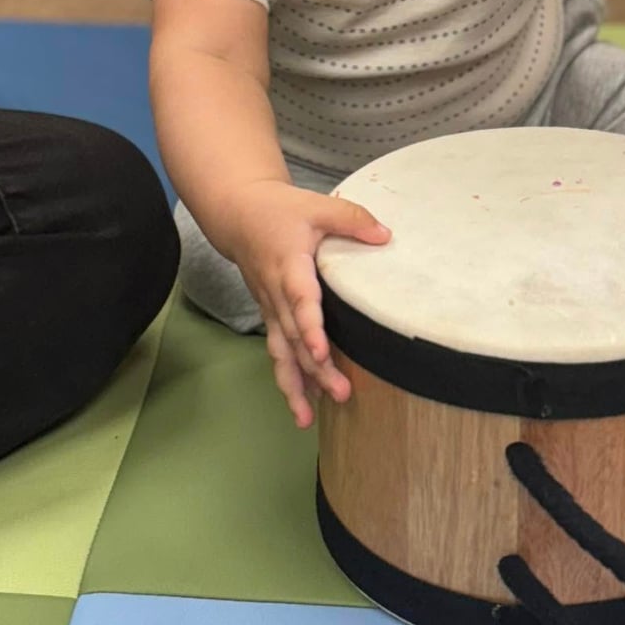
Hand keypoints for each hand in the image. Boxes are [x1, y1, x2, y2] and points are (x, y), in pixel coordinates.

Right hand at [225, 181, 389, 428]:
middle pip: (293, 338)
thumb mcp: (318, 205)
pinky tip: (303, 406)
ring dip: (293, 386)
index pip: (299, 300)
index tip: (321, 351)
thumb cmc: (280, 211)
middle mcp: (275, 294)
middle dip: (314, 369)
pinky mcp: (270, 317)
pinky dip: (289, 380)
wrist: (238, 215)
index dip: (309, 327)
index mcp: (288, 265)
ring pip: (280, 353)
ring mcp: (270, 309)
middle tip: (341, 394)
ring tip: (306, 419)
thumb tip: (386, 236)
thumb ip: (351, 219)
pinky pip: (278, 353)